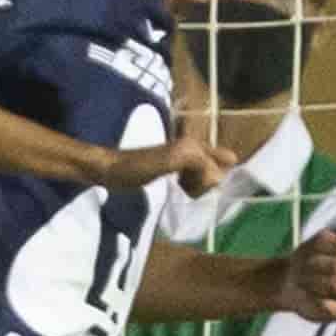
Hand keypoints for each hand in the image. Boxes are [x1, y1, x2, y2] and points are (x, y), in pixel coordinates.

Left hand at [96, 134, 228, 198]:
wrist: (110, 169)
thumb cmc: (137, 166)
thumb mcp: (169, 161)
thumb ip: (196, 162)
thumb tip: (218, 177)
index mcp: (193, 145)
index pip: (224, 161)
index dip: (214, 177)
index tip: (196, 186)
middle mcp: (192, 148)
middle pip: (218, 166)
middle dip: (211, 180)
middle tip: (190, 188)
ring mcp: (183, 159)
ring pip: (207, 173)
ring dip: (201, 186)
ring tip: (184, 190)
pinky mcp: (174, 168)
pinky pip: (195, 178)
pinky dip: (193, 186)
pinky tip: (181, 190)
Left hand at [279, 230, 335, 323]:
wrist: (289, 283)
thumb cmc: (304, 262)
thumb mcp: (310, 245)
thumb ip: (325, 241)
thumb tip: (335, 246)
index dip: (326, 247)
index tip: (313, 248)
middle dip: (315, 264)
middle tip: (304, 265)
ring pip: (335, 282)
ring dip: (312, 280)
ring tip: (302, 279)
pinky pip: (333, 306)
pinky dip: (316, 299)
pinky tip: (309, 295)